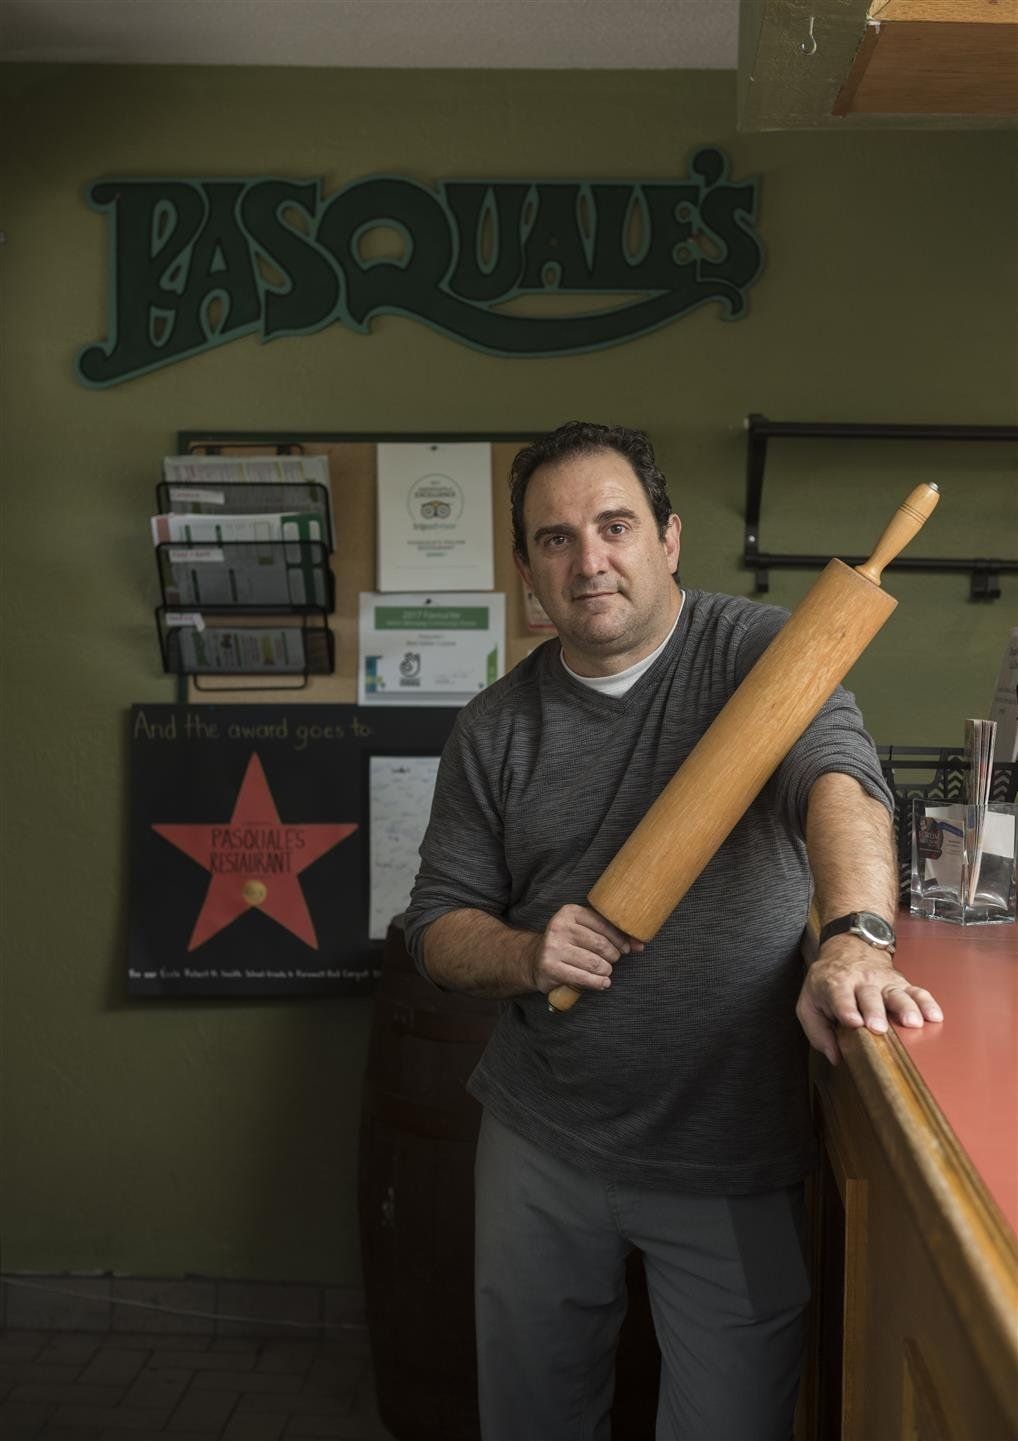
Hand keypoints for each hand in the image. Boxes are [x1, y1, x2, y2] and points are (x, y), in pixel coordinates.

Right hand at [530, 903, 643, 994]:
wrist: (535, 960)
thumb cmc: (568, 944)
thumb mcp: (585, 931)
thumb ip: (610, 934)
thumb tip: (640, 945)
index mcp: (570, 912)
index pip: (604, 924)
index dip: (620, 939)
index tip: (627, 949)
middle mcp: (559, 926)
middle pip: (601, 944)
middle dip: (613, 956)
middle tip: (613, 961)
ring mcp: (553, 947)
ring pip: (594, 963)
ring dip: (606, 971)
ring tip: (606, 972)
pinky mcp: (551, 967)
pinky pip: (584, 977)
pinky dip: (598, 983)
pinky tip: (602, 983)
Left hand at [796, 937, 942, 1064]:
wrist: (847, 949)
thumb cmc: (827, 983)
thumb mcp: (809, 1004)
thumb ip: (818, 1031)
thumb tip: (835, 1056)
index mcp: (835, 985)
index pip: (840, 997)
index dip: (846, 1009)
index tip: (853, 1022)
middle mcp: (861, 981)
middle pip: (870, 997)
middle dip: (875, 1012)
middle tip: (879, 1028)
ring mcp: (883, 981)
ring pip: (896, 993)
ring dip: (905, 1007)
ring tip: (913, 1023)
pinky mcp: (900, 983)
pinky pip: (916, 991)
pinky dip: (927, 1002)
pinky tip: (935, 1016)